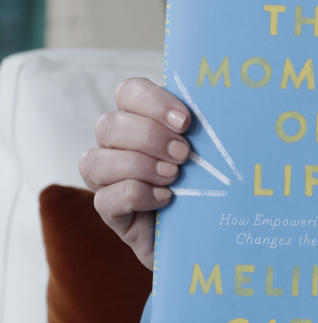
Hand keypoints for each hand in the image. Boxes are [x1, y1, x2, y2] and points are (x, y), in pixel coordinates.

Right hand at [78, 76, 191, 268]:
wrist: (207, 230)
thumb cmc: (207, 180)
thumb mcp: (207, 149)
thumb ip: (203, 126)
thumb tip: (217, 107)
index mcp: (139, 119)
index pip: (128, 92)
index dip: (153, 102)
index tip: (185, 122)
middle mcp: (115, 146)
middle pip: (109, 125)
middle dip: (149, 138)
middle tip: (184, 154)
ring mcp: (106, 180)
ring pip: (95, 161)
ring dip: (139, 166)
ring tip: (173, 177)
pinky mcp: (110, 213)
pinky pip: (105, 198)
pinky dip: (137, 195)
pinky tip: (165, 199)